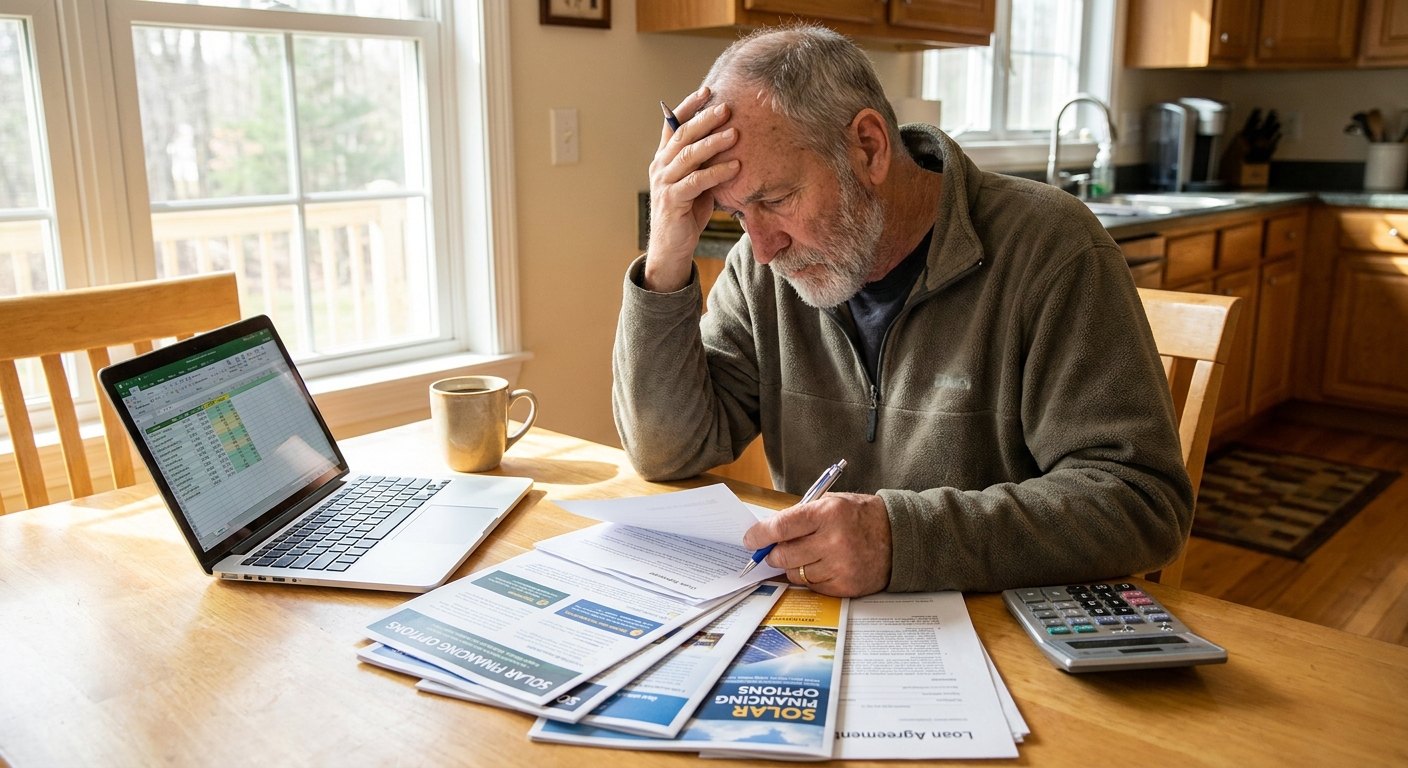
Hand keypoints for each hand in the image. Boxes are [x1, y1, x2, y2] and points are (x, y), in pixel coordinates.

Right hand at [644, 87, 740, 292]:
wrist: (672, 247)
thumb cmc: (687, 212)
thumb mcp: (696, 181)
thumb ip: (704, 162)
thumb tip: (729, 138)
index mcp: (664, 158)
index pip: (672, 124)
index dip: (688, 106)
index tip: (707, 90)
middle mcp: (660, 166)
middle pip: (682, 135)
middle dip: (705, 119)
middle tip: (726, 107)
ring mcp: (664, 183)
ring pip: (688, 155)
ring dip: (713, 142)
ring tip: (735, 133)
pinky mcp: (673, 201)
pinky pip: (696, 181)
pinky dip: (717, 172)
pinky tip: (735, 165)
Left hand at [743, 492, 891, 596]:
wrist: (899, 537)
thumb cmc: (861, 516)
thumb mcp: (832, 503)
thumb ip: (800, 517)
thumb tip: (768, 534)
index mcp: (828, 514)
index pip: (782, 527)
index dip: (760, 535)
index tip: (750, 540)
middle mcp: (834, 541)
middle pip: (784, 555)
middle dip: (773, 554)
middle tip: (773, 551)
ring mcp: (841, 566)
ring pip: (796, 574)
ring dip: (794, 566)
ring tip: (809, 555)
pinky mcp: (846, 586)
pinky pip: (813, 587)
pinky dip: (811, 578)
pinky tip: (823, 566)